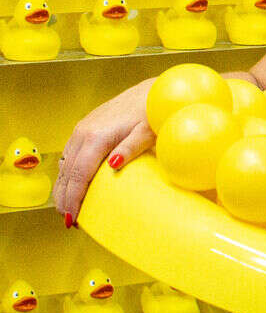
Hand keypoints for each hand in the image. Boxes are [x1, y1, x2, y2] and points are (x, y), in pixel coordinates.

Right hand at [55, 80, 154, 222]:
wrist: (154, 91)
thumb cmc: (154, 113)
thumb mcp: (147, 132)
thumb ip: (131, 148)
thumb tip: (113, 165)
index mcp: (97, 137)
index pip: (78, 174)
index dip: (73, 198)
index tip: (73, 219)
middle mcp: (83, 132)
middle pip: (67, 172)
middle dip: (64, 197)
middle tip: (69, 220)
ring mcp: (82, 128)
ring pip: (65, 163)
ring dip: (64, 186)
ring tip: (69, 207)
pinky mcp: (85, 126)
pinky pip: (70, 153)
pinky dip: (68, 172)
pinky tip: (73, 183)